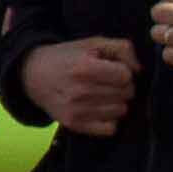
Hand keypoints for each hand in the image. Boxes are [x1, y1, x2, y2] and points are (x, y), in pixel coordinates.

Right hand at [25, 38, 139, 135]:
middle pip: (126, 93)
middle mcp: (80, 91)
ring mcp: (77, 110)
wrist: (33, 75)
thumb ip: (122, 48)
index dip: (124, 70)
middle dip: (122, 86)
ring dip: (116, 102)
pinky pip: (110, 128)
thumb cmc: (68, 57)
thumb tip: (139, 70)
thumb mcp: (93, 43)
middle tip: (107, 81)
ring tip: (102, 94)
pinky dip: (109, 119)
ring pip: (121, 111)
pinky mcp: (75, 125)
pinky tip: (99, 109)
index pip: (126, 76)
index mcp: (84, 68)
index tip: (113, 69)